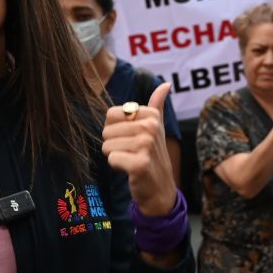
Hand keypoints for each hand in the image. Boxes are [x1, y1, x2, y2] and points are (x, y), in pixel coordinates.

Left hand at [102, 83, 176, 216]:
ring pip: (107, 146)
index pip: (111, 114)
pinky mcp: (139, 164)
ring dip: (116, 157)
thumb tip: (165, 84)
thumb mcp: (157, 128)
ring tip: (132, 161)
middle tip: (132, 153)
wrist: (160, 188)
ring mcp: (146, 145)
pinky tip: (132, 171)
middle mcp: (150, 127)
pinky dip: (118, 167)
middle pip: (107, 131)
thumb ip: (157, 105)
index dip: (115, 130)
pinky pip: (112, 159)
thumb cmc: (153, 155)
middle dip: (114, 145)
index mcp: (151, 115)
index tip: (131, 139)